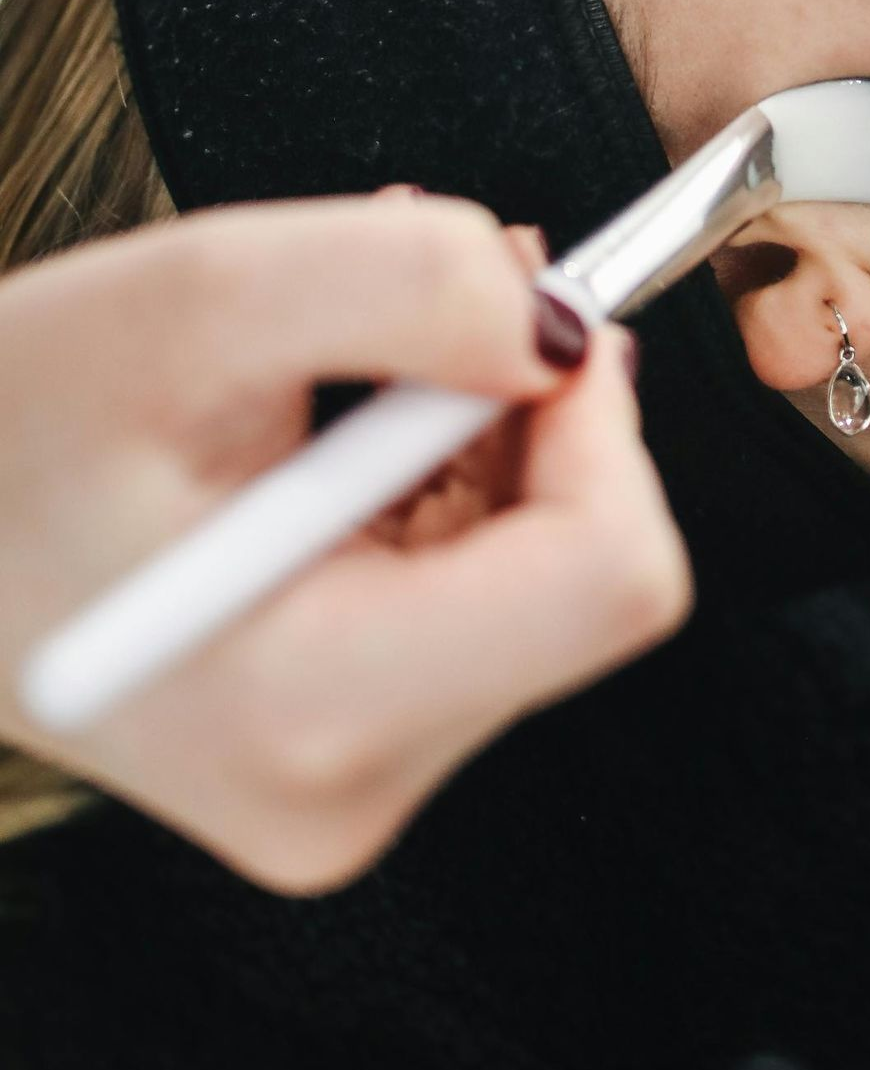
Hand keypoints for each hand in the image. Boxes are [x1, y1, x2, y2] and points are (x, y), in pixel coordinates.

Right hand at [0, 192, 691, 891]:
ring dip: (489, 431)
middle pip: (588, 572)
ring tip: (361, 352)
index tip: (535, 315)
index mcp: (309, 712)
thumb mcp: (191, 297)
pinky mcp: (351, 745)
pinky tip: (352, 419)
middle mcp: (348, 786)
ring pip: (548, 570)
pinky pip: (487, 590)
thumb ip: (405, 282)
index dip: (600, 418)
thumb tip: (556, 328)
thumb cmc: (0, 427)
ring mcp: (352, 779)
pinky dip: (449, 476)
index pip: (608, 578)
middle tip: (447, 293)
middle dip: (538, 410)